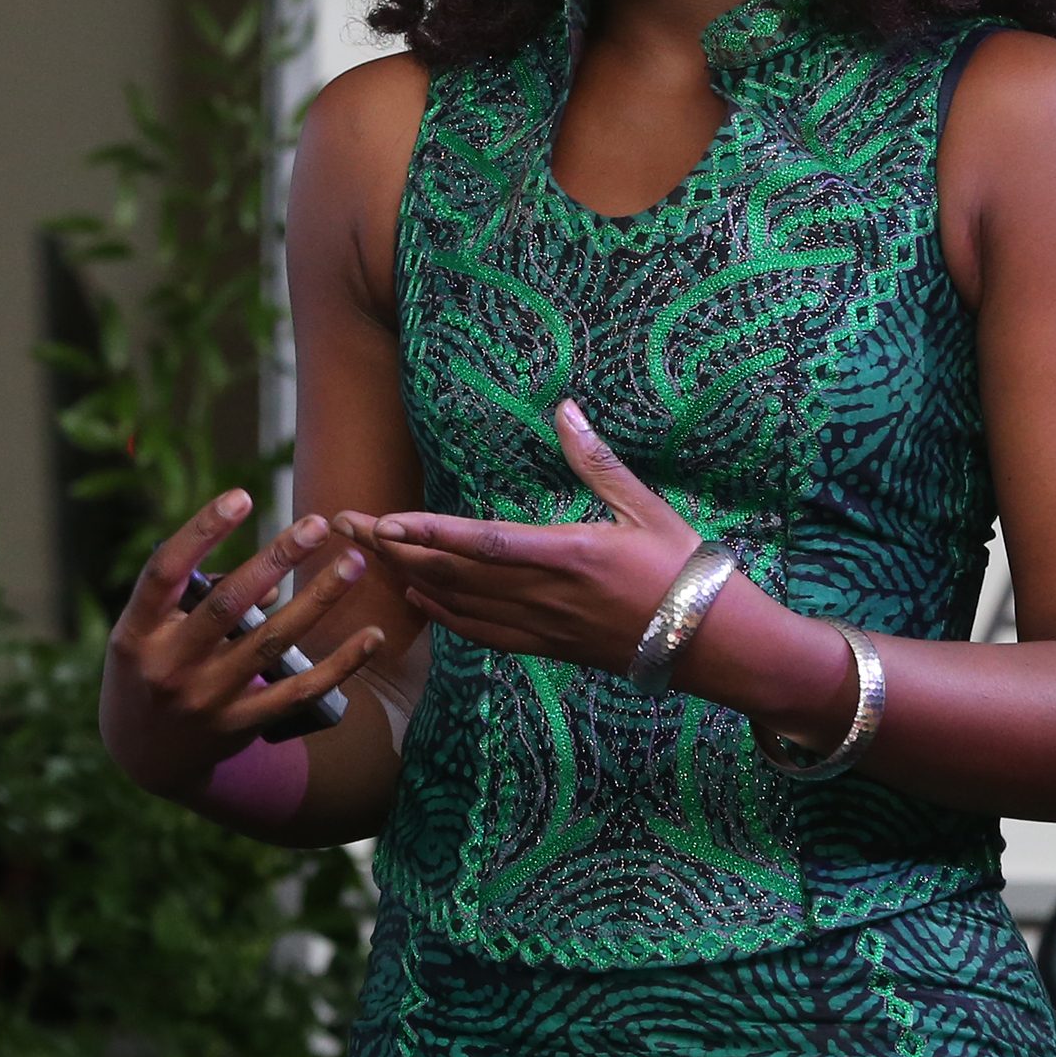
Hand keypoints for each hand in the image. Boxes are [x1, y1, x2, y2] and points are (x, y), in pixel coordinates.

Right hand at [100, 489, 385, 800]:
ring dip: (317, 599)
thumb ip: (199, 598)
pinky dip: (341, 664)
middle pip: (228, 604)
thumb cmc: (150, 669)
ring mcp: (206, 698)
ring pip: (272, 642)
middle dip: (276, 559)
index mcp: (137, 631)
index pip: (165, 571)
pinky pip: (299, 690)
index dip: (202, 531)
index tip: (242, 496)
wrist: (143, 755)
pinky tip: (372, 636)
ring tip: (352, 563)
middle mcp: (168, 665)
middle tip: (317, 524)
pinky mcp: (240, 726)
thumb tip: (273, 580)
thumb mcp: (151, 631)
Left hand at [342, 400, 700, 672]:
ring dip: (408, 577)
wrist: (710, 641)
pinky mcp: (548, 646)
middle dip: (395, 549)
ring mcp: (542, 626)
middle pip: (453, 572)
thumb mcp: (646, 507)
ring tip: (366, 556)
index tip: (385, 520)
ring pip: (459, 603)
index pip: (482, 542)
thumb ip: (598, 461)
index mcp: (569, 553)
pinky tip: (420, 598)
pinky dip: (444, 615)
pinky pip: (483, 633)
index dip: (428, 532)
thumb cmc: (685, 568)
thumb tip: (565, 409)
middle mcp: (545, 594)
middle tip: (346, 525)